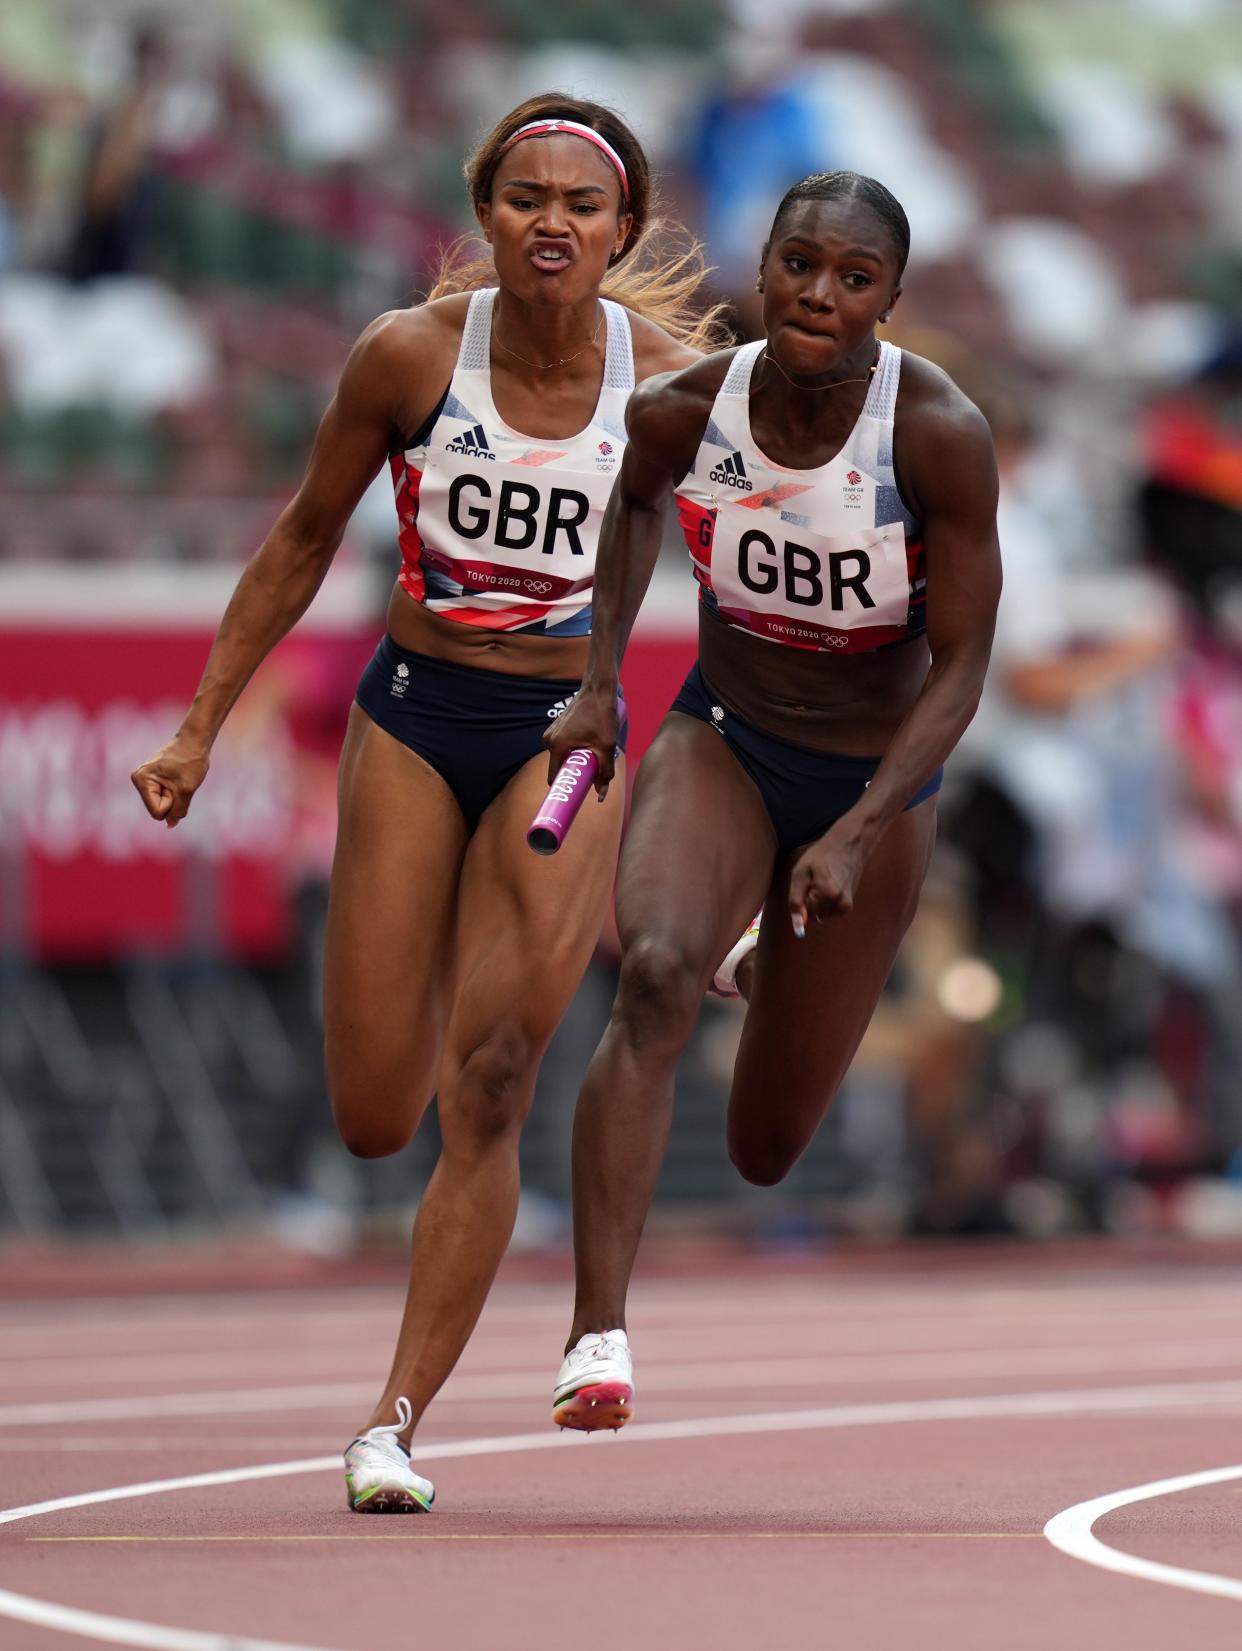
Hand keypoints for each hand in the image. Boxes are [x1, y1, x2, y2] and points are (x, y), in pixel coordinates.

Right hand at [131, 734, 210, 827]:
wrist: (195, 741)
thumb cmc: (191, 761)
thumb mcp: (187, 789)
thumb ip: (178, 810)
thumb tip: (170, 825)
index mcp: (142, 780)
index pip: (158, 812)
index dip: (172, 803)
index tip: (177, 784)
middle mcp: (139, 780)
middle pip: (158, 809)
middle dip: (173, 800)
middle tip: (179, 780)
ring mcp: (145, 780)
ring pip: (162, 803)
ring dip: (175, 795)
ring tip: (179, 778)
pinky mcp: (153, 780)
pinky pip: (164, 796)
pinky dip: (175, 791)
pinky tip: (177, 777)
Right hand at [543, 684, 618, 799]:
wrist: (599, 688)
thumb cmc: (602, 714)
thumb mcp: (606, 746)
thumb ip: (604, 771)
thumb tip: (601, 793)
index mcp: (556, 744)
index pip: (554, 776)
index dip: (565, 786)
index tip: (576, 794)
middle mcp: (549, 739)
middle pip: (562, 766)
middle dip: (577, 771)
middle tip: (595, 770)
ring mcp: (553, 732)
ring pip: (566, 756)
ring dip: (580, 759)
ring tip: (597, 751)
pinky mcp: (559, 727)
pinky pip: (567, 746)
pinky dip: (579, 749)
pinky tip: (593, 740)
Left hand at [788, 822, 866, 935]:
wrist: (848, 846)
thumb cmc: (821, 857)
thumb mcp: (801, 874)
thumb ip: (796, 901)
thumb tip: (798, 925)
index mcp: (827, 895)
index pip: (804, 915)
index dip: (800, 901)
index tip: (805, 885)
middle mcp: (839, 905)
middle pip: (812, 917)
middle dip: (808, 904)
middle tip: (812, 883)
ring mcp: (846, 907)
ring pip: (820, 915)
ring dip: (816, 904)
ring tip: (821, 883)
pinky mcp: (848, 906)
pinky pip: (828, 912)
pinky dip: (825, 903)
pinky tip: (829, 886)